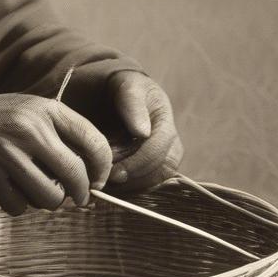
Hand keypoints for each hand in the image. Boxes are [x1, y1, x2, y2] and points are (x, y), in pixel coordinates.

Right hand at [0, 93, 111, 215]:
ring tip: (38, 192)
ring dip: (49, 202)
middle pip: (76, 175)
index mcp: (46, 110)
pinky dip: (18, 206)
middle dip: (81, 193)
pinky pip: (20, 207)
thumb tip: (93, 173)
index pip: (94, 141)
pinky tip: (10, 191)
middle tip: (77, 198)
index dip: (103, 168)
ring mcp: (9, 153)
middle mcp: (31, 129)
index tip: (98, 180)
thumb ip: (60, 134)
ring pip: (50, 197)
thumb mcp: (29, 112)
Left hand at [104, 71, 182, 191]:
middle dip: (136, 178)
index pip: (161, 149)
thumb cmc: (122, 88)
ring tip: (107, 184)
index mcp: (164, 119)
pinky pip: (146, 184)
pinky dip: (129, 188)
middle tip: (108, 182)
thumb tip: (143, 132)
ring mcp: (163, 154)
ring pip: (157, 180)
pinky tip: (110, 186)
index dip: (139, 163)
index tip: (115, 172)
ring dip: (132, 186)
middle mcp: (170, 140)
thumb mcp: (126, 87)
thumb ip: (132, 105)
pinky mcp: (152, 166)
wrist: (117, 95)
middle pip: (164, 169)